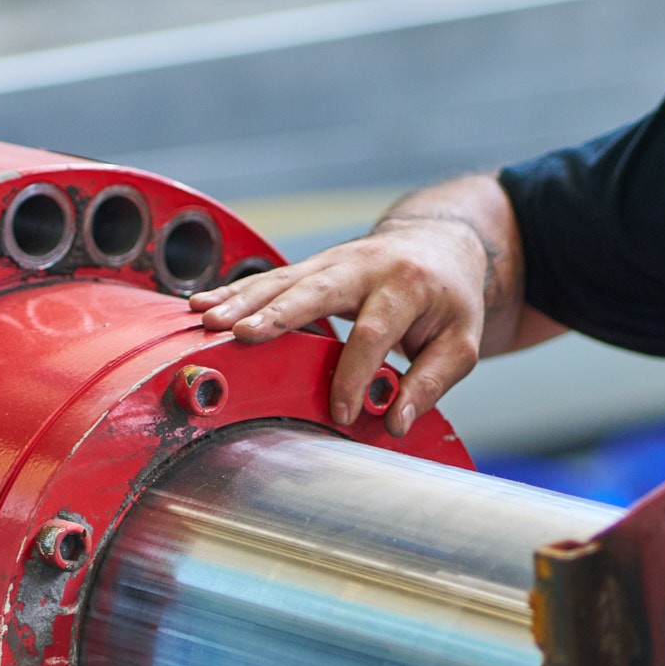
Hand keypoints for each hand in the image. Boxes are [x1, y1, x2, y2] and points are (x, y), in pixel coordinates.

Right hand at [188, 219, 492, 436]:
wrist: (440, 244)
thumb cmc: (450, 300)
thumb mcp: (461, 343)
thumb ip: (430, 382)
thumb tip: (394, 421)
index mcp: (408, 284)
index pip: (374, 331)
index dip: (353, 373)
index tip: (339, 410)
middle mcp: (365, 266)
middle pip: (316, 289)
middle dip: (277, 314)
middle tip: (243, 335)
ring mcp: (333, 261)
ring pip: (282, 280)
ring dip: (242, 300)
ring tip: (208, 320)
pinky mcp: (312, 266)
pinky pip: (270, 279)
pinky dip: (235, 293)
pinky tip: (203, 306)